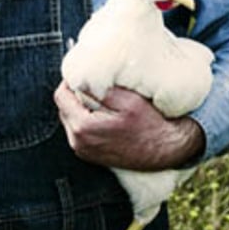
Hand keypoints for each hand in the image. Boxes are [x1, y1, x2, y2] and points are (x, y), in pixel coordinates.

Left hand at [54, 83, 205, 170]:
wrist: (167, 150)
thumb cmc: (151, 126)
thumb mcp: (128, 101)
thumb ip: (100, 90)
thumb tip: (80, 79)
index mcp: (83, 128)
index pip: (61, 96)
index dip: (70, 81)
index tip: (82, 74)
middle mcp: (79, 142)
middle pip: (64, 108)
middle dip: (75, 95)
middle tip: (94, 87)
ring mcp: (84, 150)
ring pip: (70, 119)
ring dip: (81, 108)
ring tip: (101, 102)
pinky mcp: (90, 154)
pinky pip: (79, 131)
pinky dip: (87, 120)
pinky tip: (104, 116)